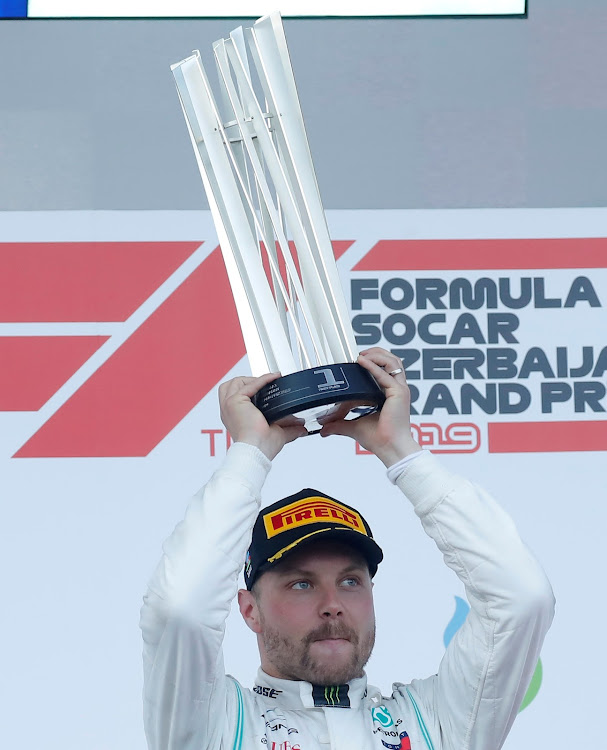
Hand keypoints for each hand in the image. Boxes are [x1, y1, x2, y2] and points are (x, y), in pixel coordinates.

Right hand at [219, 372, 306, 459]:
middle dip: (247, 381)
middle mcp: (230, 411)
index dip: (250, 390)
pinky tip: (274, 377)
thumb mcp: (277, 434)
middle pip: (231, 386)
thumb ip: (289, 429)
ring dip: (252, 378)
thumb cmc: (260, 447)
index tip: (265, 389)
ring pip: (236, 382)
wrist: (256, 450)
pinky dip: (263, 379)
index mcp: (235, 417)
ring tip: (267, 381)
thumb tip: (301, 428)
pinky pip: (250, 385)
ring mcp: (230, 405)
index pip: (237, 396)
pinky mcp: (235, 401)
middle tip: (264, 385)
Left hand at [318, 347, 420, 465]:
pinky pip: (385, 375)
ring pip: (393, 362)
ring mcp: (400, 390)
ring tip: (361, 354)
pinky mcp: (399, 394)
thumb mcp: (354, 427)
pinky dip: (373, 366)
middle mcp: (397, 390)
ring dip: (377, 355)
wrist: (390, 449)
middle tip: (360, 353)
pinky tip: (361, 361)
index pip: (386, 370)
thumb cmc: (380, 440)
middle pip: (392, 361)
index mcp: (390, 395)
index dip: (374, 361)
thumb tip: (324, 428)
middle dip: (377, 352)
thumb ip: (339, 424)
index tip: (357, 359)